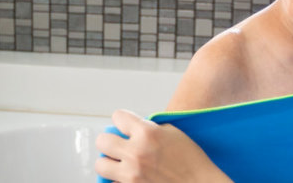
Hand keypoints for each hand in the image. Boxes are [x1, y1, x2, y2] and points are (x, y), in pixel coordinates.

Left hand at [95, 109, 231, 182]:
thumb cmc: (192, 161)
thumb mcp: (173, 133)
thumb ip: (149, 129)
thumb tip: (130, 129)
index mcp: (148, 133)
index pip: (118, 117)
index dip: (122, 121)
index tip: (125, 126)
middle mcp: (136, 152)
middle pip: (103, 141)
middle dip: (110, 141)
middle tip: (118, 145)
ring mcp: (132, 173)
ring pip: (101, 165)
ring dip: (109, 162)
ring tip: (119, 163)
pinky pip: (111, 182)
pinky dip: (117, 180)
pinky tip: (129, 176)